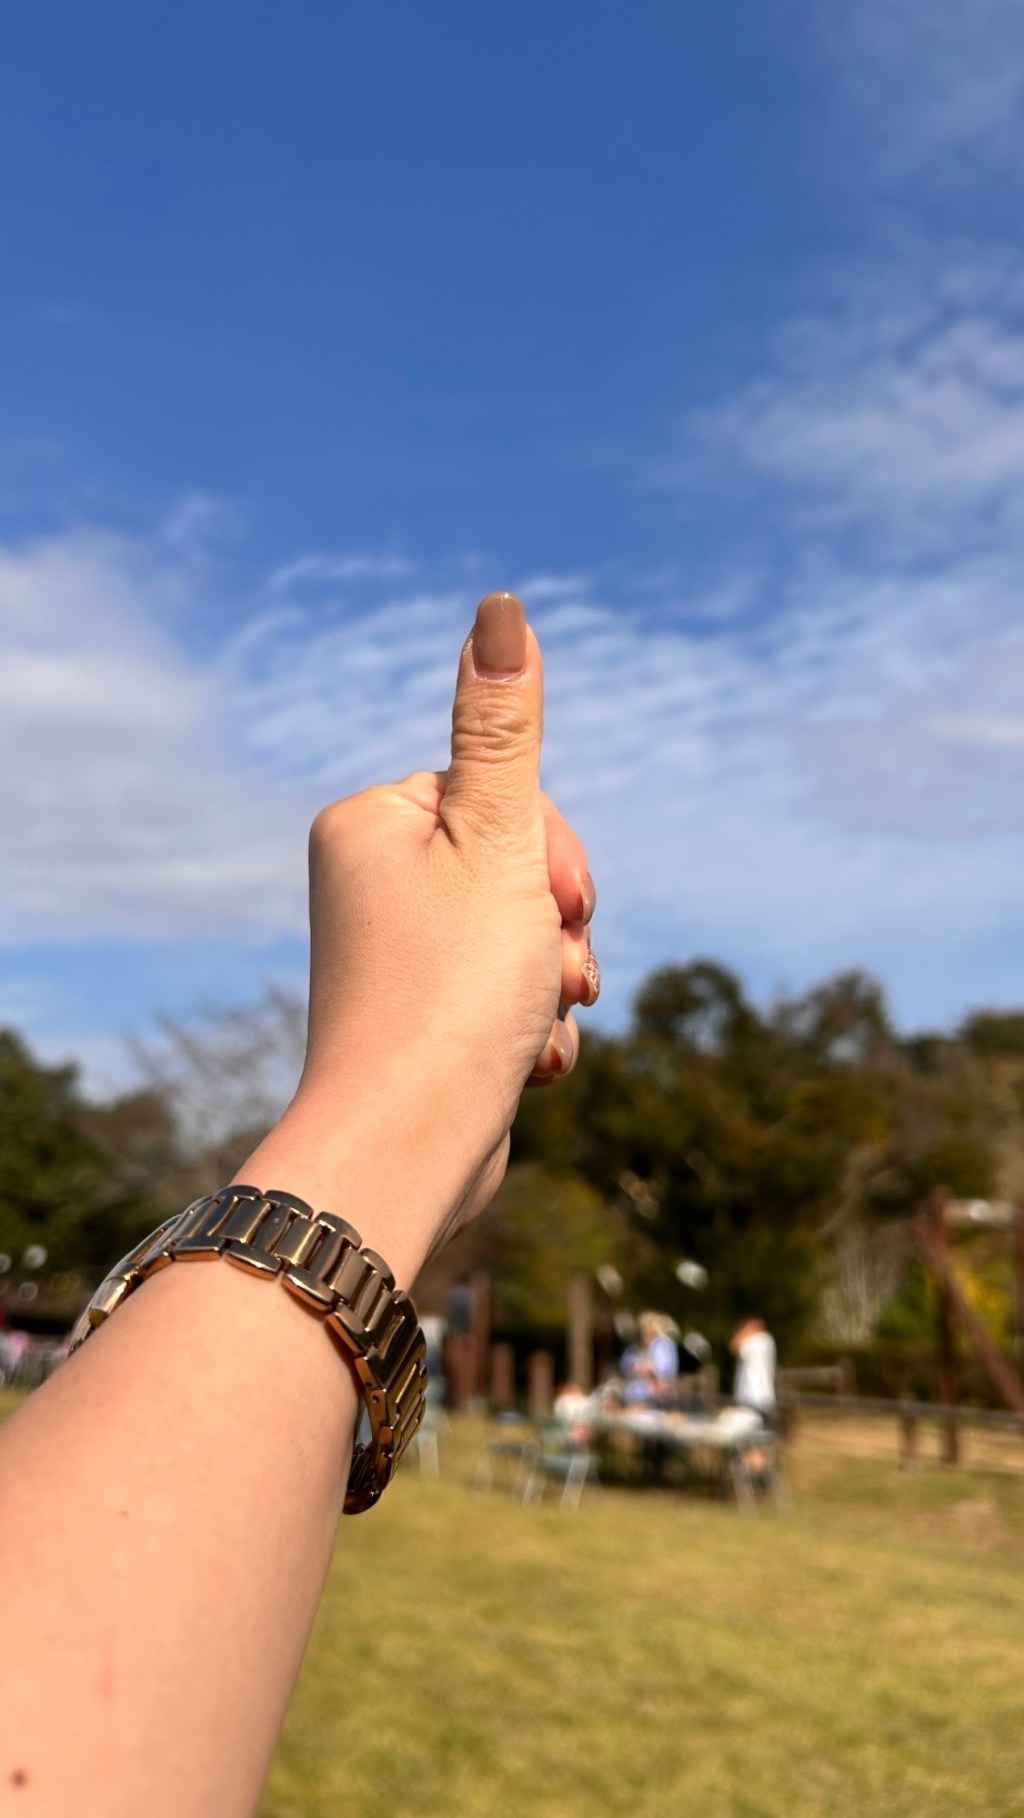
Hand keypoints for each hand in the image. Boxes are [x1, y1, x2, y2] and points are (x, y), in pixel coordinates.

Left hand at [241, 593, 598, 1280]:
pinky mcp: (421, 1017)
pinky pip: (505, 994)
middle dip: (556, 923)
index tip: (554, 902)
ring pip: (522, 936)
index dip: (548, 850)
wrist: (407, 1152)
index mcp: (370, 822)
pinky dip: (530, 1027)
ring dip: (552, 981)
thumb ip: (504, 729)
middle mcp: (369, 880)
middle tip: (552, 970)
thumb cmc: (449, 995)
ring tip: (534, 1026)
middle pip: (515, 866)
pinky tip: (522, 1067)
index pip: (500, 793)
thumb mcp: (498, 846)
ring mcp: (394, 953)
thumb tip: (498, 606)